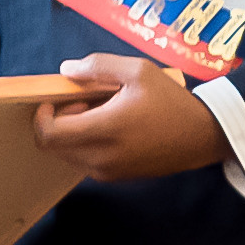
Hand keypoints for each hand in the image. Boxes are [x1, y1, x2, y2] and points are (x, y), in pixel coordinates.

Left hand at [33, 54, 225, 180]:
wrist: (203, 135)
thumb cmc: (170, 100)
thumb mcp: (137, 70)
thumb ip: (97, 66)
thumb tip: (65, 70)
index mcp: (106, 130)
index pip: (50, 134)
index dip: (42, 116)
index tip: (53, 100)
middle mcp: (104, 157)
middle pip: (53, 147)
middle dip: (57, 122)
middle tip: (80, 103)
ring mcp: (110, 172)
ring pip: (67, 155)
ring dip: (71, 134)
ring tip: (97, 113)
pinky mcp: (118, 178)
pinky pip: (85, 162)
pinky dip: (84, 145)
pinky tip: (108, 128)